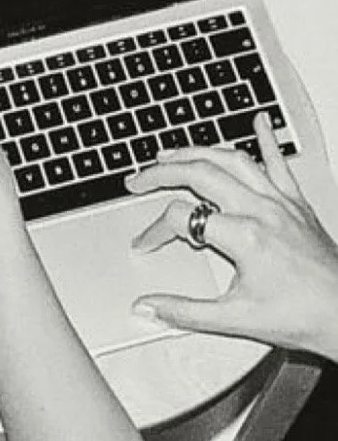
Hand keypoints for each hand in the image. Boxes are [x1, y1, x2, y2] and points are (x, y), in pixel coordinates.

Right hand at [125, 113, 337, 361]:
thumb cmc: (302, 316)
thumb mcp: (235, 319)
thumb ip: (184, 312)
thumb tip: (148, 306)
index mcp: (245, 237)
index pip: (181, 219)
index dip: (153, 232)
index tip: (145, 246)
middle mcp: (262, 210)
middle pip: (200, 174)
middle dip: (161, 172)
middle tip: (138, 179)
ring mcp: (280, 202)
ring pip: (233, 160)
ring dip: (197, 152)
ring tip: (171, 152)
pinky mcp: (296, 203)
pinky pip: (279, 162)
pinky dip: (266, 139)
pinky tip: (260, 120)